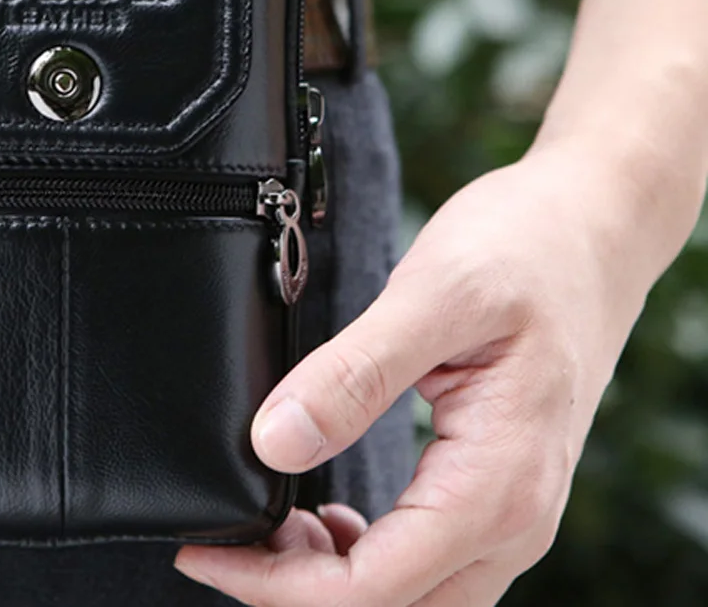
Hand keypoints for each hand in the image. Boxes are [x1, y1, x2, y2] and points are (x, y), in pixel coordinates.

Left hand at [175, 141, 660, 605]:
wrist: (593, 228)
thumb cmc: (526, 250)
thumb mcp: (435, 297)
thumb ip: (356, 374)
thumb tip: (275, 444)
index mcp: (497, 483)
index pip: (372, 588)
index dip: (274, 585)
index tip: (206, 551)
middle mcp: (514, 518)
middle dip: (292, 589)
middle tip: (221, 538)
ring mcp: (512, 511)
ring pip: (411, 594)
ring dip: (328, 579)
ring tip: (263, 526)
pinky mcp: (497, 489)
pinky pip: (429, 560)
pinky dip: (365, 558)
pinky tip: (324, 518)